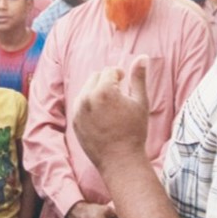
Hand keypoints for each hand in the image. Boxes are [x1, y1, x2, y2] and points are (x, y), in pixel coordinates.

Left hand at [73, 56, 150, 170]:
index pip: (109, 71)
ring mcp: (78, 110)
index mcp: (104, 90)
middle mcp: (87, 97)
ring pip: (86, 90)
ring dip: (97, 92)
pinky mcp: (74, 121)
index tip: (125, 83)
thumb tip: (143, 56)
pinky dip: (89, 104)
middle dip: (106, 81)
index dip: (119, 75)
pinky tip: (102, 116)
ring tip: (110, 106)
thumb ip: (139, 78)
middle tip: (118, 94)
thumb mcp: (140, 102)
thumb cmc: (134, 131)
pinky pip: (80, 104)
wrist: (120, 161)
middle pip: (95, 77)